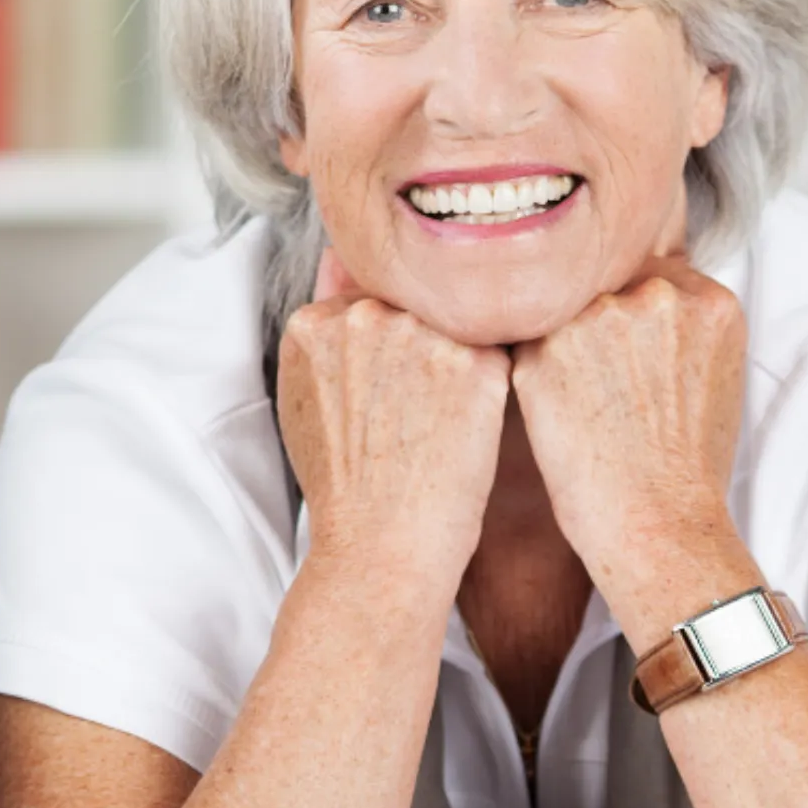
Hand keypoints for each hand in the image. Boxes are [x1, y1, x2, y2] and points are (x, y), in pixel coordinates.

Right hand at [278, 249, 513, 596]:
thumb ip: (323, 325)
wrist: (381, 550)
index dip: (384, 351)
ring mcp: (421, 336)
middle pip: (413, 308)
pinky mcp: (478, 364)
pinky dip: (492, 389)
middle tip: (413, 417)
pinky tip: (470, 428)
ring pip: (458, 326)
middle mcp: (365, 316)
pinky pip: (500, 353)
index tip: (386, 394)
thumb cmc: (344, 484)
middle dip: (420, 351)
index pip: (367, 303)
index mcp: (315, 321)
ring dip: (458, 365)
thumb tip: (338, 257)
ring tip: (439, 426)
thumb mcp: (306, 396)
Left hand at [508, 255, 748, 580]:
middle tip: (600, 382)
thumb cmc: (685, 466)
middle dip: (594, 323)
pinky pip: (522, 340)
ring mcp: (599, 317)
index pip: (650, 274)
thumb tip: (640, 297)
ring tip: (582, 403)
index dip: (627, 311)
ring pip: (560, 308)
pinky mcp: (544, 348)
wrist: (656, 523)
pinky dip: (530, 371)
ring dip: (560, 343)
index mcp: (709, 300)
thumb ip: (680, 324)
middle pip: (604, 284)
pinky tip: (554, 410)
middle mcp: (657, 294)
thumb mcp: (710, 375)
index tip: (619, 347)